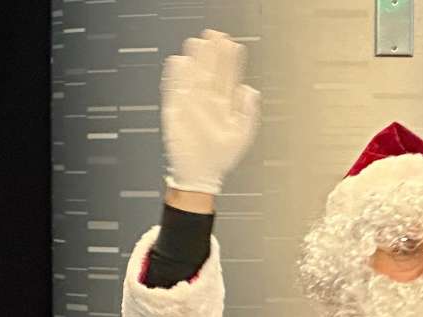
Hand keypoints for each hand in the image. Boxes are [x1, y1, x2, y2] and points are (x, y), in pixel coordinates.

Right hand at [161, 30, 260, 194]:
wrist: (199, 176)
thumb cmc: (221, 158)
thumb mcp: (242, 134)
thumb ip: (248, 111)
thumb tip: (249, 88)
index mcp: (225, 103)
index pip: (227, 76)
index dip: (229, 59)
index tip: (230, 43)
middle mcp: (207, 100)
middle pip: (209, 71)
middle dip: (211, 53)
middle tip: (213, 35)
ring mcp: (190, 104)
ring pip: (192, 77)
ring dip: (194, 60)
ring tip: (196, 43)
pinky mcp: (174, 112)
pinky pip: (173, 90)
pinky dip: (175, 77)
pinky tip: (178, 62)